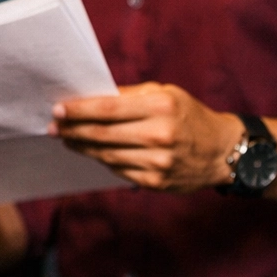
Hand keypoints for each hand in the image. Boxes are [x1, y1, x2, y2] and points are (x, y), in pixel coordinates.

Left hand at [50, 83, 243, 191]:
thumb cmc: (189, 115)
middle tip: (52, 127)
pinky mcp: (155, 182)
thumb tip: (90, 97)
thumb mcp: (165, 94)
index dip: (79, 110)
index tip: (57, 109)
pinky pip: (118, 170)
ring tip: (66, 138)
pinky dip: (102, 159)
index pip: (108, 109)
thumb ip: (129, 96)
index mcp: (161, 107)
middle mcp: (159, 136)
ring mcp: (157, 163)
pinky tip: (92, 151)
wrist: (223, 152)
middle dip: (72, 130)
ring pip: (106, 155)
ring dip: (81, 146)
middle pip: (102, 134)